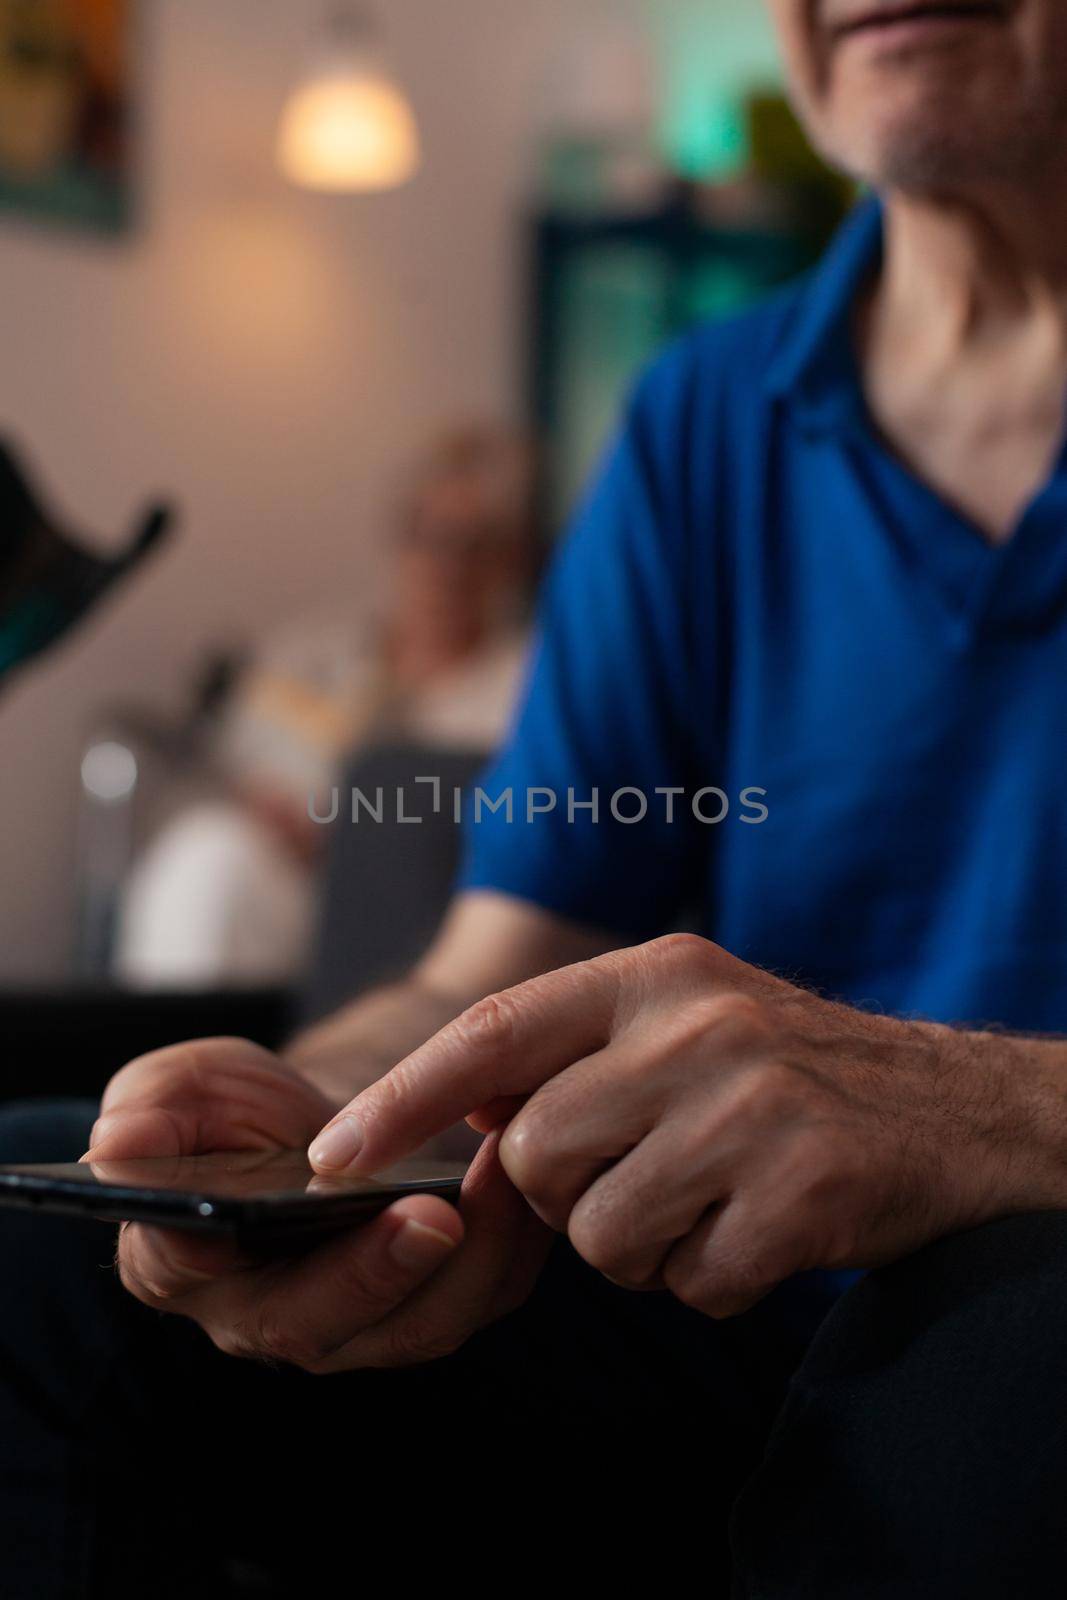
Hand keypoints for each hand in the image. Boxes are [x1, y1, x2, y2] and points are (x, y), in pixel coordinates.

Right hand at [90, 1038, 549, 1368]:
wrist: (340, 1121)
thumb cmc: (253, 1109)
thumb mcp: (197, 1083)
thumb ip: (156, 1104)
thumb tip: (117, 1141)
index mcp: (181, 1257)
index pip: (182, 1264)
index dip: (211, 1250)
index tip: (240, 1221)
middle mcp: (264, 1314)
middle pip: (313, 1322)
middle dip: (371, 1273)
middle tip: (427, 1216)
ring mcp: (355, 1325)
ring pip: (412, 1326)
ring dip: (465, 1260)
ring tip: (496, 1180)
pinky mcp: (431, 1310)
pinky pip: (478, 1298)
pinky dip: (509, 1244)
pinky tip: (523, 1179)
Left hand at [309, 934, 1063, 1317]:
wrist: (951, 1108)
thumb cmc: (791, 1069)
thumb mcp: (686, 1018)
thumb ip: (578, 1052)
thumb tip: (464, 1110)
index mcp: (655, 973)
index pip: (492, 1033)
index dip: (401, 1099)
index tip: (331, 1156)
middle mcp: (699, 1027)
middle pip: (540, 1155)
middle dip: (570, 1195)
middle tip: (644, 1177)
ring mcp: (753, 1107)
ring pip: (605, 1234)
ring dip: (645, 1245)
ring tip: (712, 1200)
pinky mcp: (802, 1191)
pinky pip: (694, 1283)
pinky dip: (715, 1279)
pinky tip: (763, 1229)